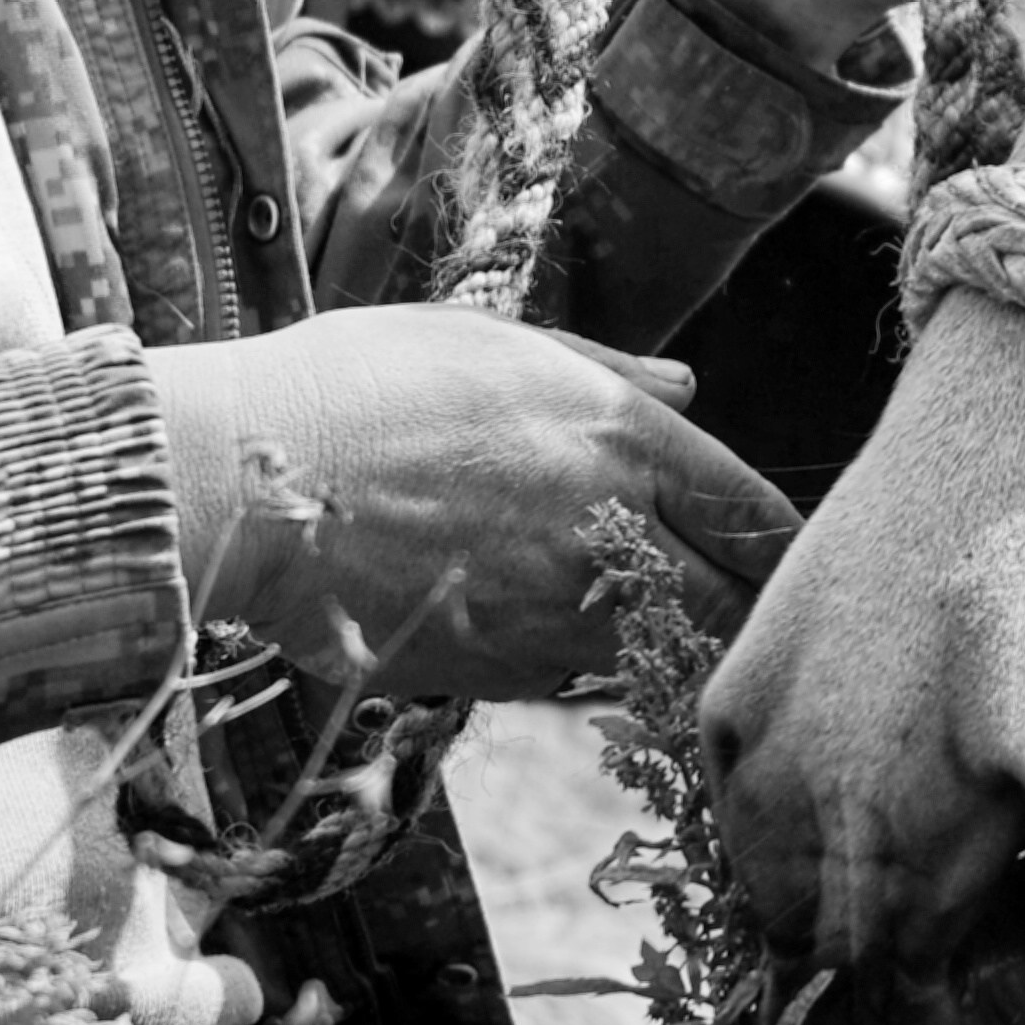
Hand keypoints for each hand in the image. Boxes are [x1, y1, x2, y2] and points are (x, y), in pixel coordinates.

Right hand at [150, 308, 793, 703]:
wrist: (246, 483)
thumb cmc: (360, 385)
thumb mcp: (492, 344)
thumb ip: (608, 374)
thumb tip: (689, 392)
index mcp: (623, 441)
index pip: (758, 515)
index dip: (779, 542)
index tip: (776, 552)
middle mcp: (610, 534)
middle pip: (734, 607)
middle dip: (741, 610)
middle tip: (729, 603)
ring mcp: (556, 617)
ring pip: (656, 654)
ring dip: (657, 641)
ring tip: (616, 608)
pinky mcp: (499, 674)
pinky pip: (571, 680)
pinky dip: (573, 662)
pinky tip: (528, 621)